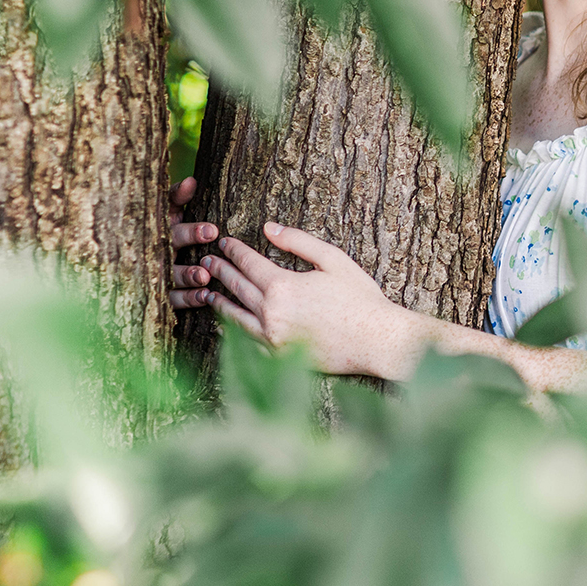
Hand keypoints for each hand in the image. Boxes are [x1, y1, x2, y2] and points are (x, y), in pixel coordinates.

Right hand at [168, 176, 219, 309]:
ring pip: (170, 272)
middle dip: (189, 238)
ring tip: (204, 276)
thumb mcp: (170, 210)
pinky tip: (204, 297)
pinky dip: (187, 298)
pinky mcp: (160, 293)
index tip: (212, 229)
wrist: (137, 261)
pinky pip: (172, 298)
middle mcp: (157, 245)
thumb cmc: (163, 228)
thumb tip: (191, 181)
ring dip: (187, 274)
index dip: (188, 219)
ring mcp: (156, 270)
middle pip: (171, 240)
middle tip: (210, 238)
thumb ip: (179, 197)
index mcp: (162, 223)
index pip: (170, 214)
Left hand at [201, 221, 426, 380]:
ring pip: (235, 318)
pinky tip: (229, 325)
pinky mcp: (278, 357)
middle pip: (237, 288)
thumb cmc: (360, 298)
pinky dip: (233, 332)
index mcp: (283, 286)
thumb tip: (269, 228)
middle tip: (209, 261)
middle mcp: (271, 314)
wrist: (377, 340)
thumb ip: (298, 242)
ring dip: (220, 302)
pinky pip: (247, 343)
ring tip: (209, 292)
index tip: (225, 242)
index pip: (248, 263)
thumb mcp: (333, 260)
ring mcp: (272, 339)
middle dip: (221, 271)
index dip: (234, 250)